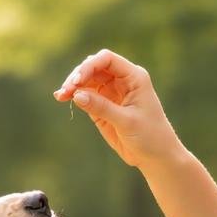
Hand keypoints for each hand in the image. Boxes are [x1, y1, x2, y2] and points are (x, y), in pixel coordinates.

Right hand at [53, 49, 182, 169]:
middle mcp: (122, 80)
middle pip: (94, 67)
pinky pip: (86, 95)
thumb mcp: (126, 121)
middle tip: (66, 91)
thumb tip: (77, 95)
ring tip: (61, 96)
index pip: (107, 60)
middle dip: (78, 76)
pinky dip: (74, 95)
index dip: (89, 66)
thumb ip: (102, 107)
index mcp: (134, 77)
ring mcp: (111, 92)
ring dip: (73, 85)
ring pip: (87, 80)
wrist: (156, 156)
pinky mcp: (103, 105)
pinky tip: (62, 98)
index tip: (77, 81)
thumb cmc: (150, 136)